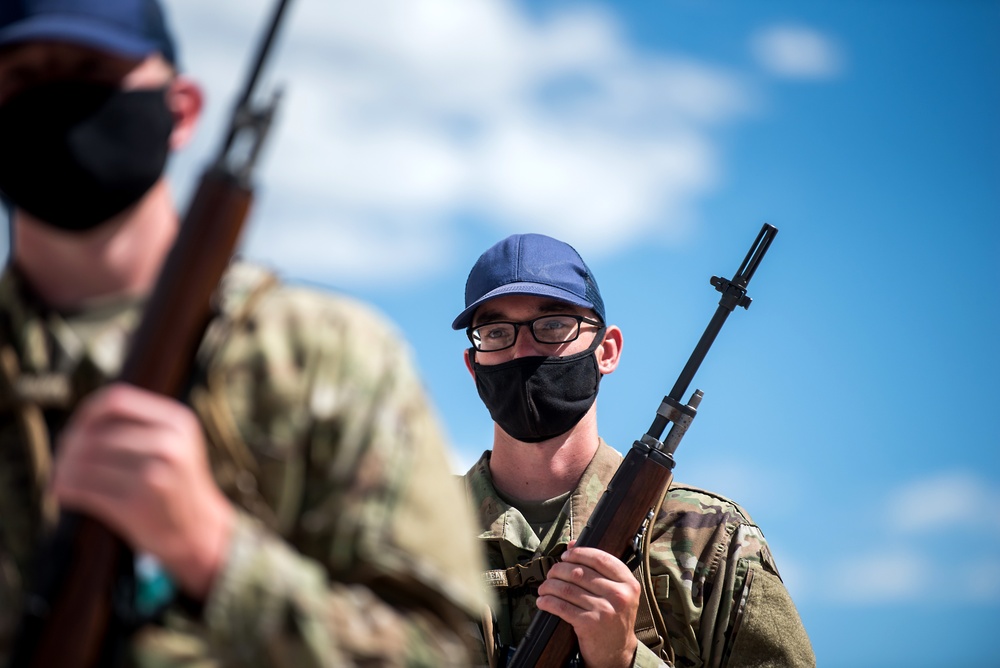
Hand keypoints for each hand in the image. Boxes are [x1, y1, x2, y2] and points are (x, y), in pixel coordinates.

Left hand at [51, 383, 234, 599]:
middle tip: (61, 460)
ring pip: (85, 463)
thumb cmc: (175, 484)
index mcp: (178, 422)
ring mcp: (154, 474)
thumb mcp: (173, 443)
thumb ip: (137, 426)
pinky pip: (85, 491)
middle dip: (70, 448)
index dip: (88, 412)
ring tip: (59, 477)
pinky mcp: (137, 505)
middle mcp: (169, 444)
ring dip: (63, 471)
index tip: (76, 429)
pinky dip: (66, 491)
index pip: (117, 400)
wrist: (198, 530)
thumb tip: (78, 423)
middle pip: (96, 434)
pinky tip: (62, 493)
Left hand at [535, 541, 639, 667]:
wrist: (617, 651)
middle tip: (551, 573)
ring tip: (544, 587)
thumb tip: (572, 545)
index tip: (565, 555)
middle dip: (559, 570)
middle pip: (580, 573)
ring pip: (568, 589)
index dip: (579, 553)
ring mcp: (605, 610)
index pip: (600, 558)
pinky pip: (562, 607)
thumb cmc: (614, 617)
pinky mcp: (590, 624)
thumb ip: (598, 568)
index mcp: (628, 582)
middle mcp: (619, 595)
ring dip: (550, 586)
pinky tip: (543, 600)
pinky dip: (548, 602)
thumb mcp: (616, 591)